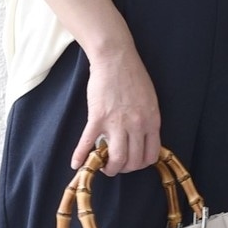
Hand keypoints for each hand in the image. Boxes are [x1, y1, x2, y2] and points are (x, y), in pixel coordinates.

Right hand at [70, 46, 161, 174]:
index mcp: (152, 121)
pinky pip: (88, 143)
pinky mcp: (98, 118)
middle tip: (116, 165)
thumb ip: (148, 121)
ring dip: (109, 168)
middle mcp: (137, 126)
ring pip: (116, 159)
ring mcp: (117, 123)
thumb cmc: (133, 76)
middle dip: (124, 168)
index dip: (140, 164)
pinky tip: (76, 165)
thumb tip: (143, 139)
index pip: (150, 156)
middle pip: (133, 161)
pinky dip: (81, 157)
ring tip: (103, 166)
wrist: (115, 58)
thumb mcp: (150, 101)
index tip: (132, 162)